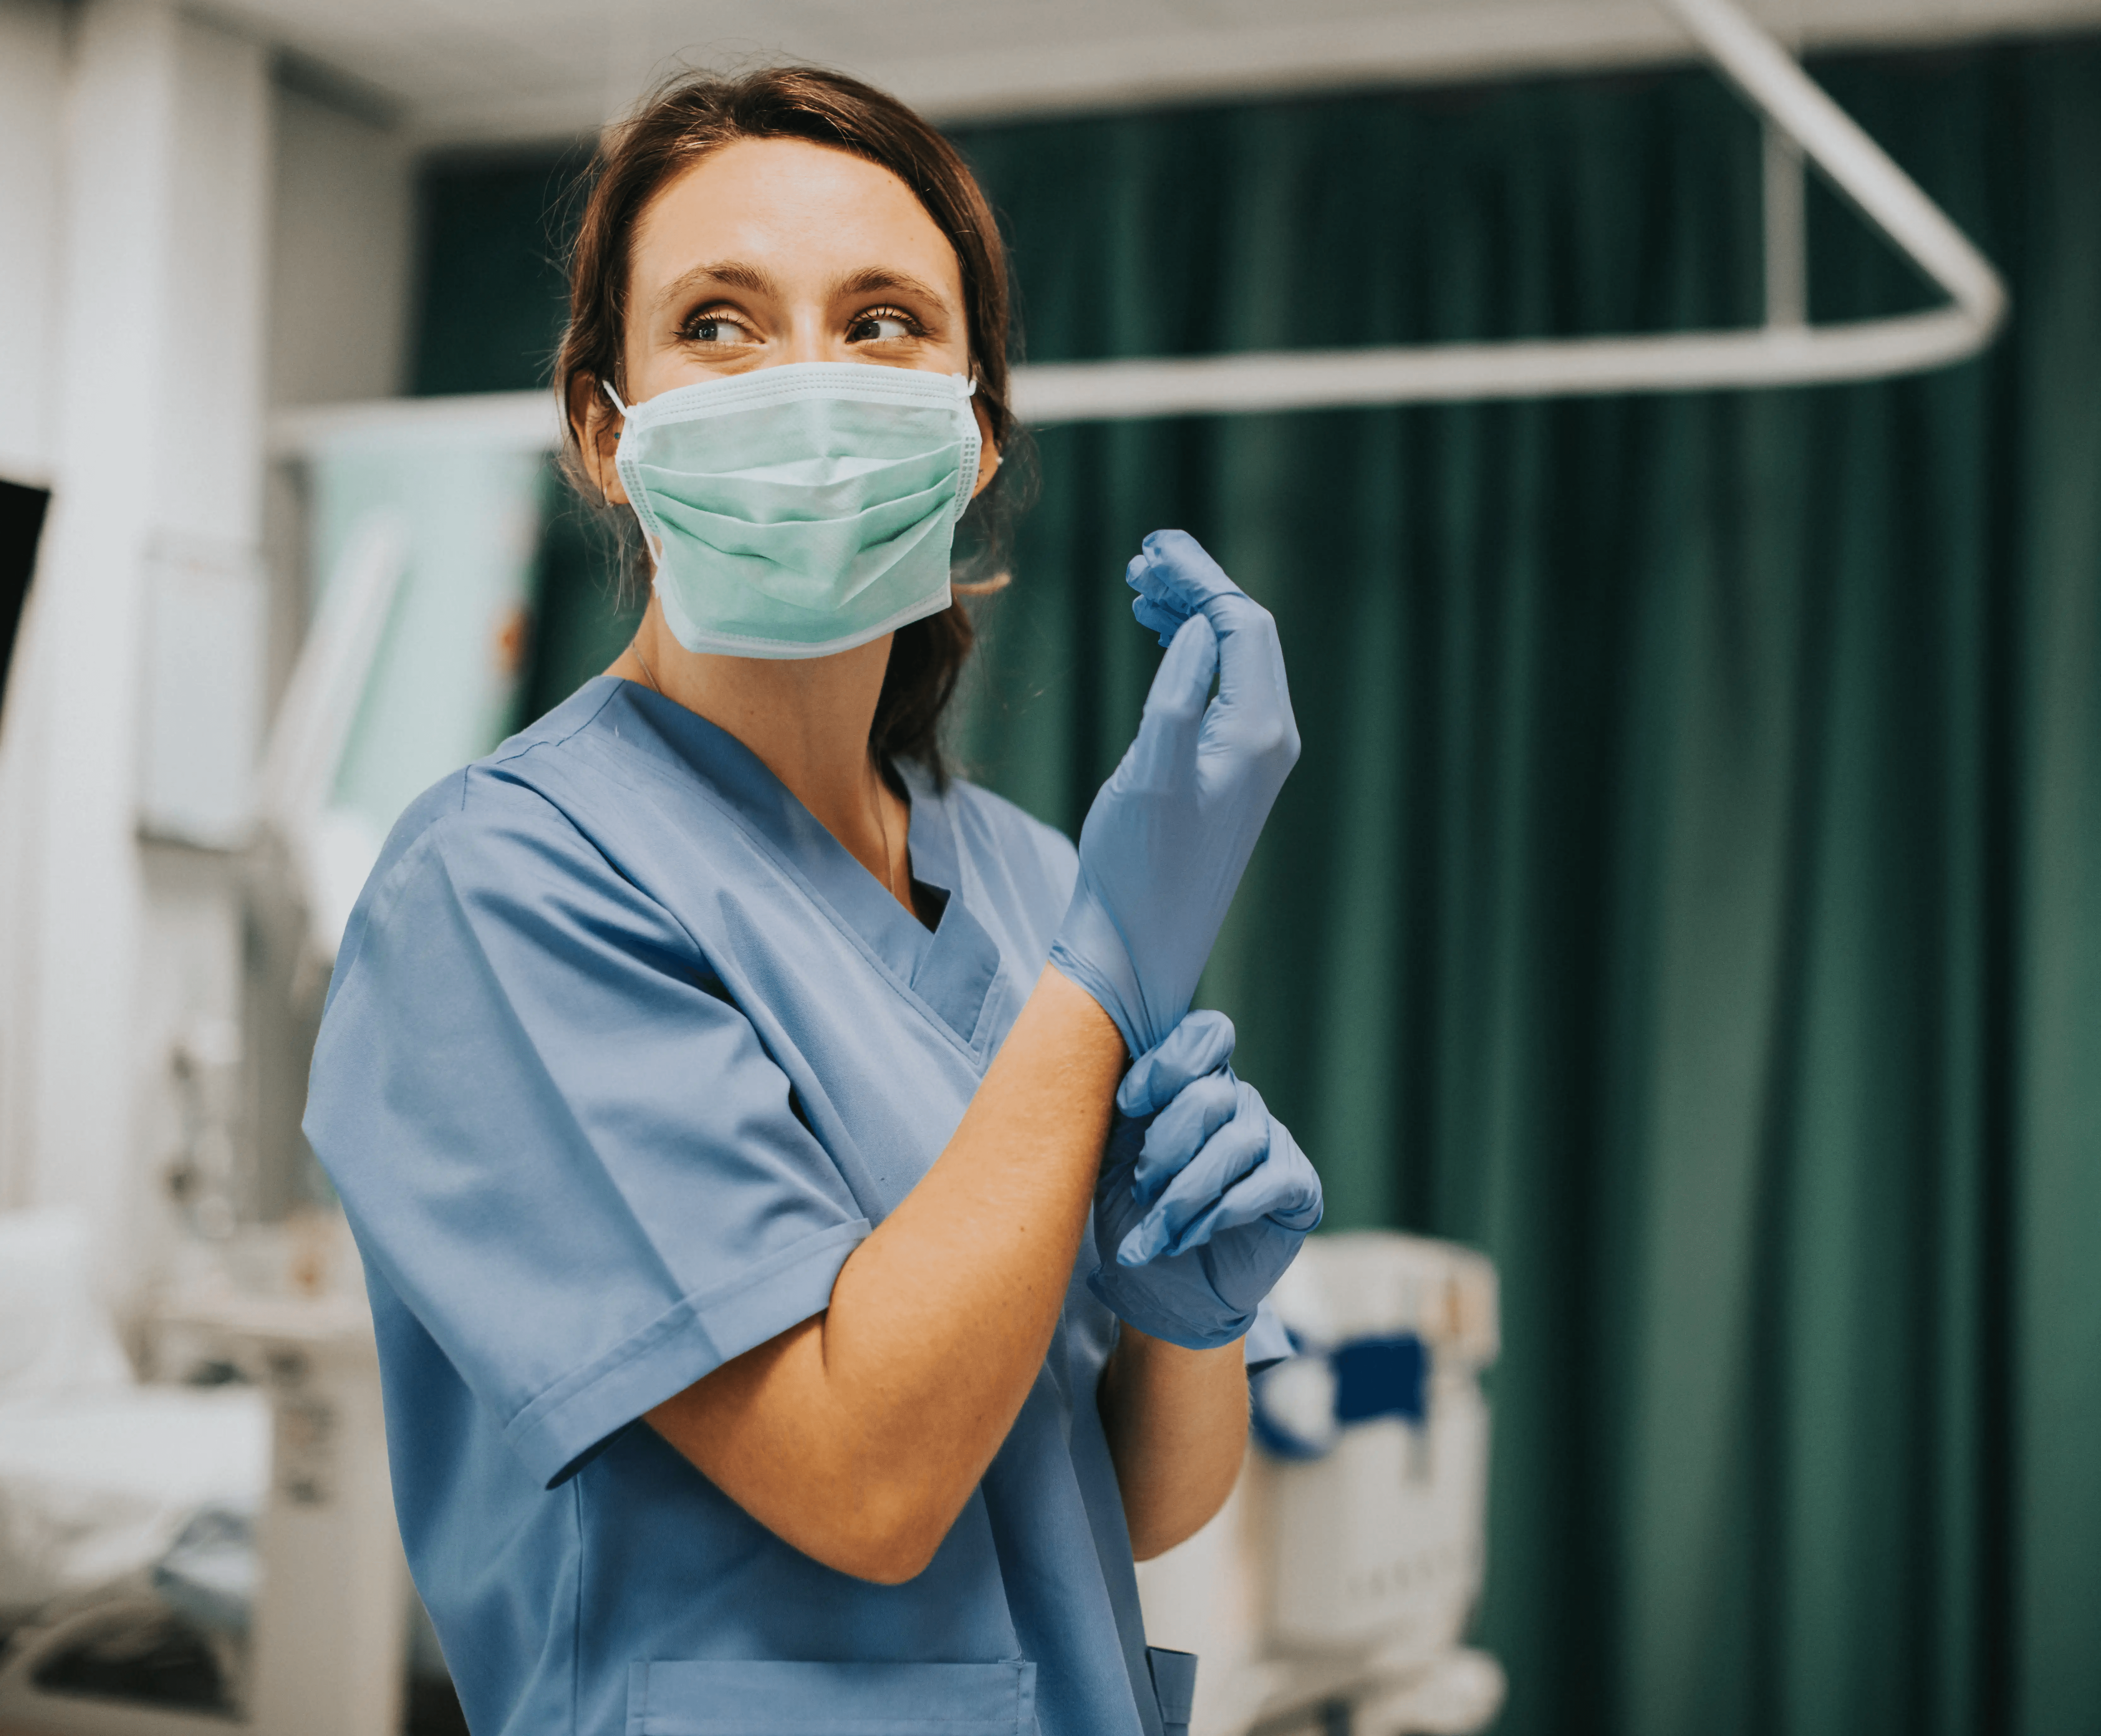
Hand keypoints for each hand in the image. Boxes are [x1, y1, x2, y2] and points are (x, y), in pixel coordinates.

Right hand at [1048, 531, 1298, 1057]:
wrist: (1139, 944)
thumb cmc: (1136, 867)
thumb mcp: (1149, 774)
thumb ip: (1178, 696)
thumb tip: (1199, 629)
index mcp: (1257, 733)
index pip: (1243, 624)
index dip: (1200, 578)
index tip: (1151, 550)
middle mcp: (1268, 740)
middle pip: (1245, 633)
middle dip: (1196, 588)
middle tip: (1140, 560)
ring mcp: (1252, 757)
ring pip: (1232, 658)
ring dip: (1190, 616)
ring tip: (1140, 590)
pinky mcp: (1229, 773)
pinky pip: (1221, 689)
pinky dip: (1190, 654)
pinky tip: (1158, 641)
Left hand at [1090, 1011, 1322, 1350]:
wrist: (1162, 1289)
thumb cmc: (1135, 1214)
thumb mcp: (1113, 1156)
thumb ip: (1121, 1111)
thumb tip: (1111, 1075)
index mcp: (1195, 1082)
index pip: (1204, 1036)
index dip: (1166, 1064)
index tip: (1126, 1105)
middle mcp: (1239, 1102)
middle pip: (1211, 1094)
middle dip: (1165, 1147)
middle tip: (1140, 1190)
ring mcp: (1273, 1141)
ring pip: (1236, 1144)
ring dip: (1185, 1194)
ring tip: (1157, 1231)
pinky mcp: (1297, 1186)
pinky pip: (1268, 1182)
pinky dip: (1222, 1212)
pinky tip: (1192, 1237)